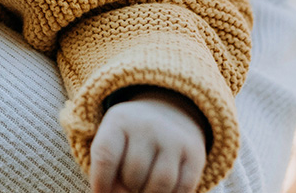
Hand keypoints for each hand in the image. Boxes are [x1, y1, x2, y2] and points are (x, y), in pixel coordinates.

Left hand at [90, 89, 206, 192]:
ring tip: (143, 188)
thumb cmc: (131, 138)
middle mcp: (148, 125)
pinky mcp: (194, 153)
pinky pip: (182, 189)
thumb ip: (108, 169)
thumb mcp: (113, 141)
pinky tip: (162, 190)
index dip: (100, 182)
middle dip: (127, 189)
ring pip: (159, 185)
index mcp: (119, 120)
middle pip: (133, 175)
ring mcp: (174, 138)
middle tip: (128, 186)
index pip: (105, 156)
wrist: (169, 112)